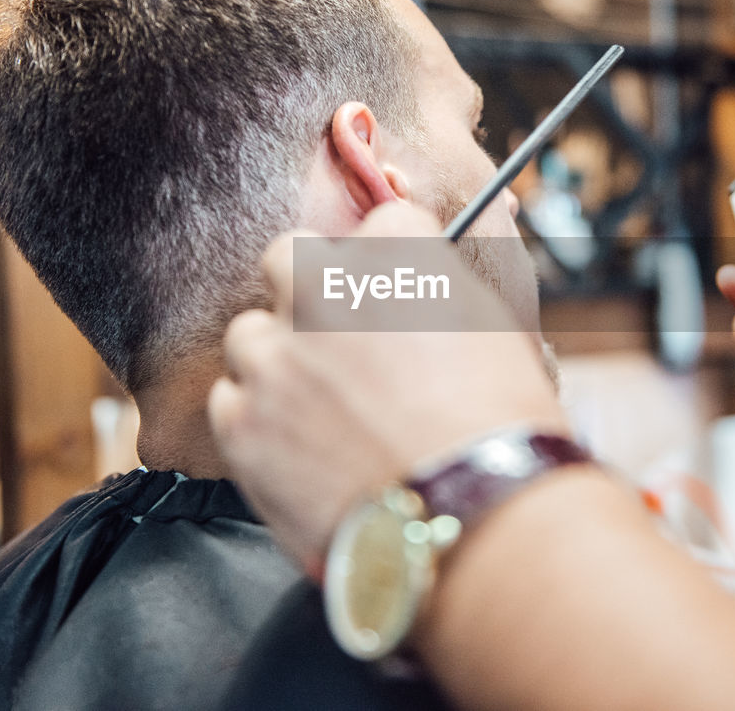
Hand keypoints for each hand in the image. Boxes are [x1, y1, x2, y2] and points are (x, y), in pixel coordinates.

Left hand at [208, 203, 564, 576]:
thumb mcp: (496, 329)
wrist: (474, 516)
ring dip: (280, 362)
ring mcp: (275, 355)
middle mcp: (325, 288)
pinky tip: (304, 453)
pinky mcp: (242, 421)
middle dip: (311, 289)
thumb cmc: (503, 428)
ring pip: (251, 334)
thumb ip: (441, 289)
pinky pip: (230, 402)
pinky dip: (259, 423)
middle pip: (290, 255)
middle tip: (342, 341)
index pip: (382, 219)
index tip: (398, 293)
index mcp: (396, 252)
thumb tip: (421, 287)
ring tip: (324, 413)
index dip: (392, 262)